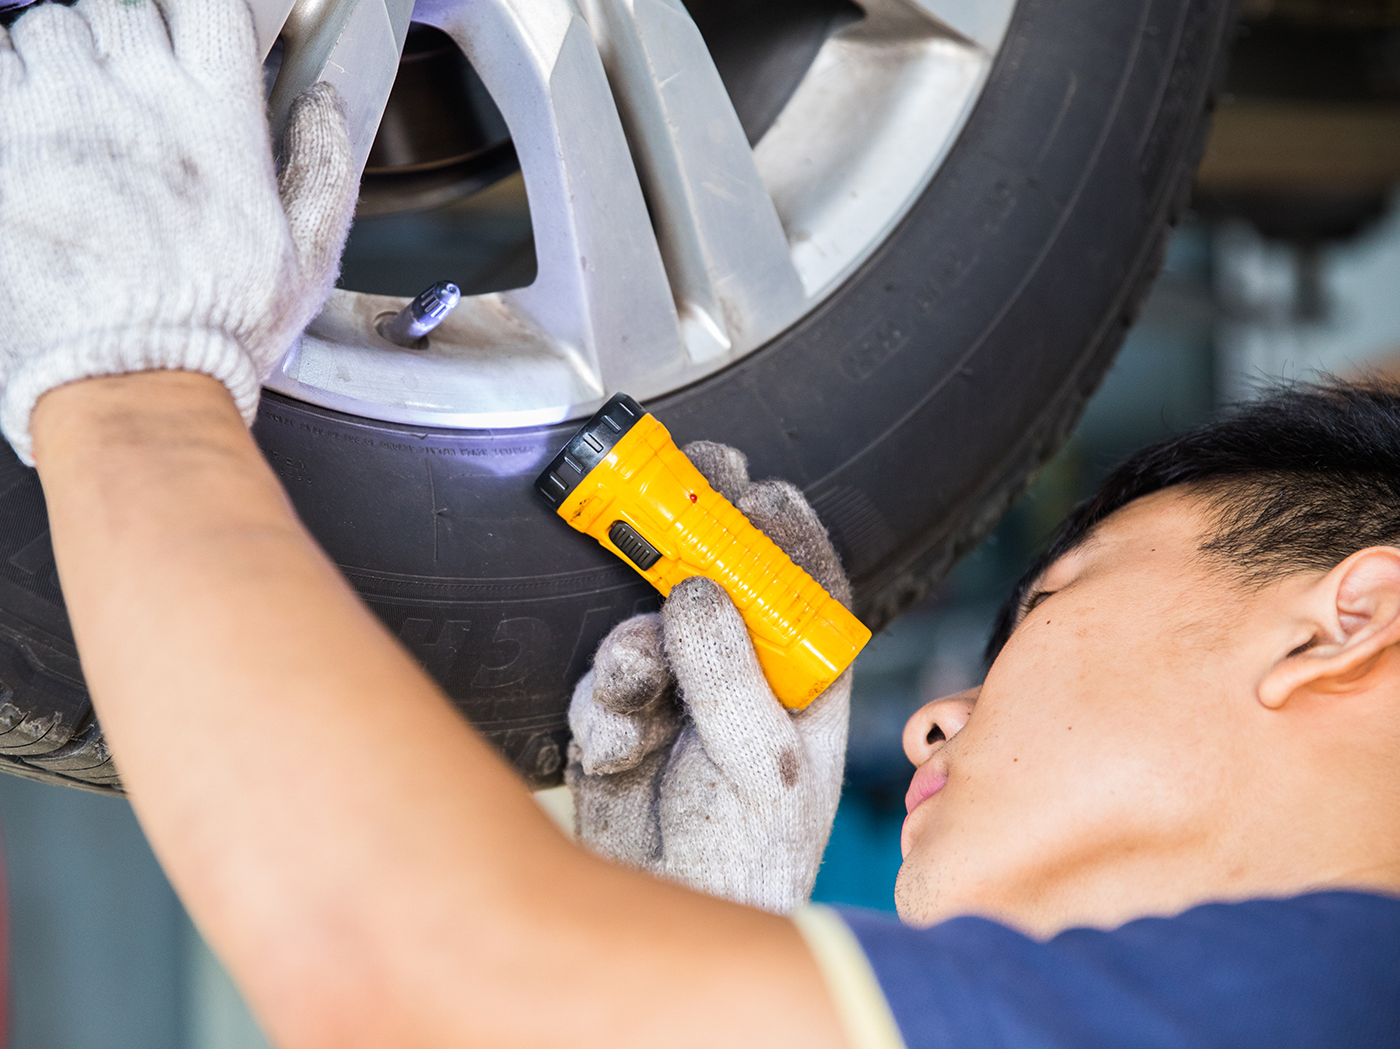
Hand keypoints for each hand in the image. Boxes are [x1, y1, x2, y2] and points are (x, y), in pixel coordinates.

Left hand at [0, 0, 357, 463]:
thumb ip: (323, 169)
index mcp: (220, 123)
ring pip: (47, 24)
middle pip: (118, 8)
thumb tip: (324, 104)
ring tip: (60, 107)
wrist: (128, 387)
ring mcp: (63, 116)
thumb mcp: (306, 263)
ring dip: (51, 53)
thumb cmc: (211, 340)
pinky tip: (4, 91)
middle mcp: (142, 104)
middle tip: (111, 85)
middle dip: (112, 36)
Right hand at [566, 442, 853, 913]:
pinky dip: (602, 711)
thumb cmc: (753, 851)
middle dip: (687, 538)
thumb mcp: (765, 767)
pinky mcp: (616, 714)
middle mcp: (738, 665)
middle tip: (664, 499)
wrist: (675, 911)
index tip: (756, 487)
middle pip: (714, 575)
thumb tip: (691, 593)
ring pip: (639, 625)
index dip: (780, 525)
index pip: (801, 577)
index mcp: (801, 671)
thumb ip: (731, 680)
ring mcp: (674, 686)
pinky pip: (598, 684)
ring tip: (636, 689)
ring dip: (632, 653)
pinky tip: (620, 748)